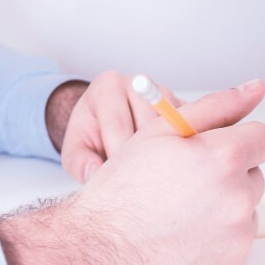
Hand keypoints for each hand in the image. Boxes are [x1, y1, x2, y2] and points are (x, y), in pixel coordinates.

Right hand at [0, 79, 264, 264]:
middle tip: (185, 187)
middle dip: (228, 178)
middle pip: (254, 178)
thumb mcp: (159, 133)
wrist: (97, 257)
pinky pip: (234, 248)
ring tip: (177, 217)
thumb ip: (215, 106)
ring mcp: (237, 239)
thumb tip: (254, 89)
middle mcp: (237, 199)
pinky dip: (214, 245)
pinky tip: (179, 243)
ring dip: (221, 212)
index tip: (223, 150)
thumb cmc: (120, 195)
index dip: (241, 142)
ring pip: (244, 214)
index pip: (264, 139)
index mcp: (224, 158)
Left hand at [56, 71, 180, 183]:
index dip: (119, 156)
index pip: (118, 123)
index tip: (118, 180)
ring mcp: (164, 93)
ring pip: (172, 129)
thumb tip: (96, 174)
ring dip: (164, 155)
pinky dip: (181, 150)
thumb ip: (81, 164)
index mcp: (107, 86)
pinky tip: (168, 166)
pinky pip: (189, 131)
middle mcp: (138, 83)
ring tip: (152, 175)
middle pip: (149, 125)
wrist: (106, 124)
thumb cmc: (90, 138)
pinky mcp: (184, 106)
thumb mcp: (75, 152)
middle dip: (143, 157)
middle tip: (138, 182)